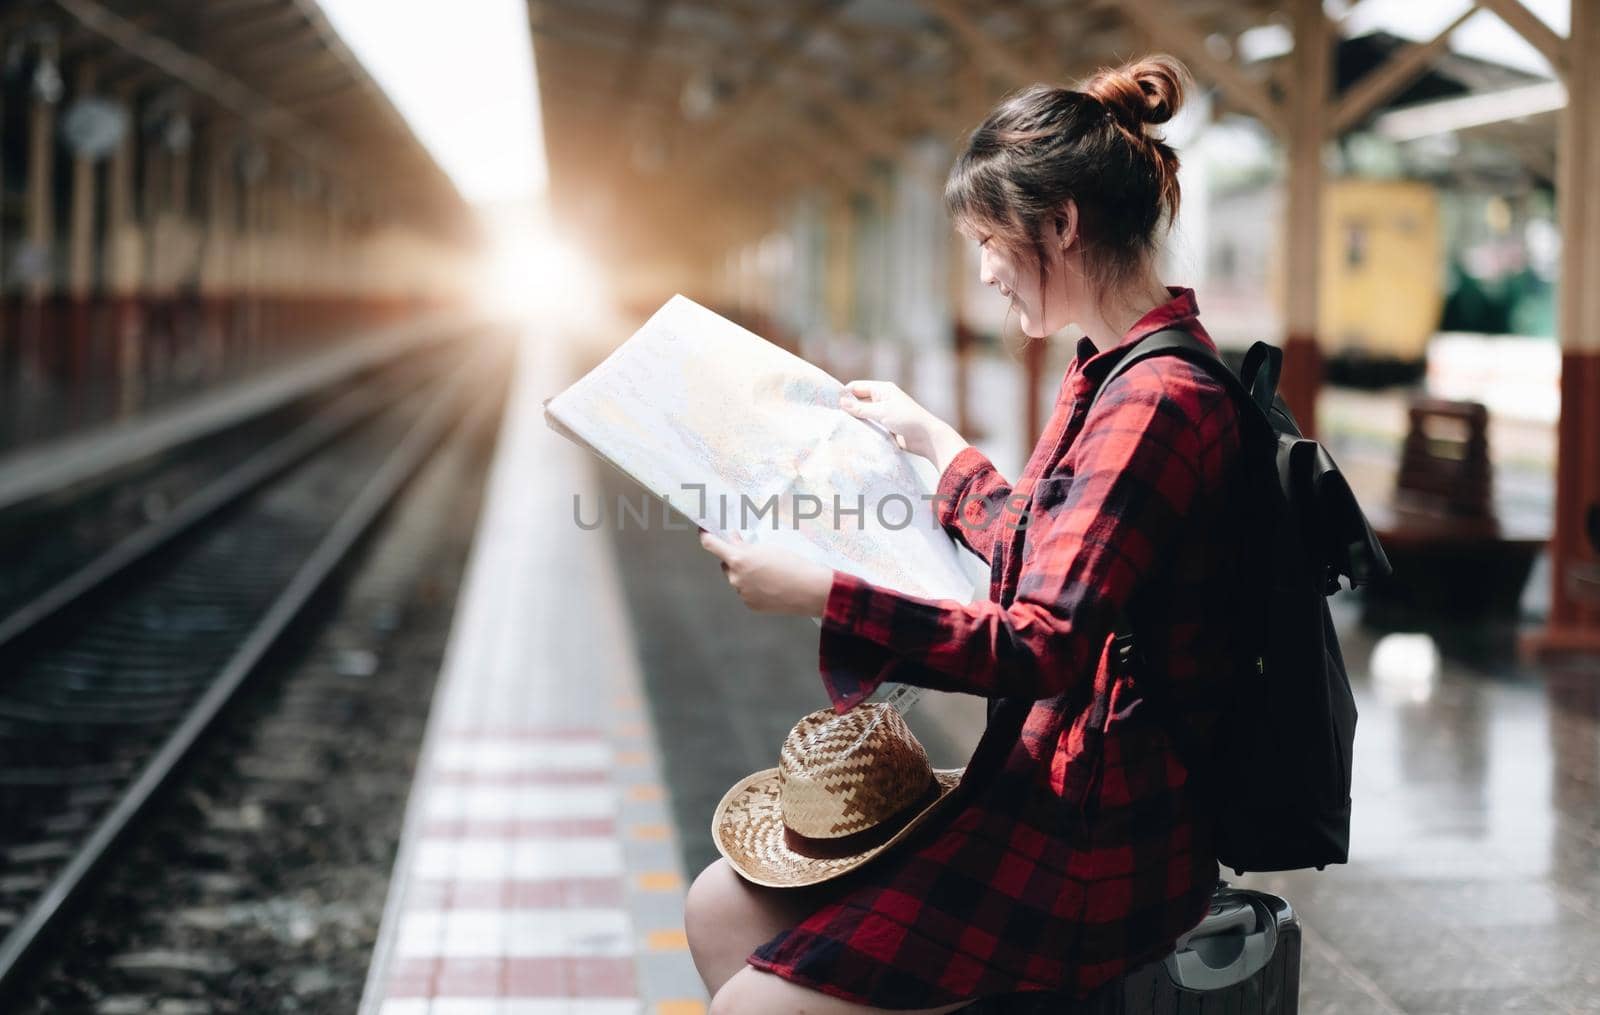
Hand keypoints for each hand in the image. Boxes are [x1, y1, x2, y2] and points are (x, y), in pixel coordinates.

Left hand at [698, 528, 832, 615]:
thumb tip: (733, 541)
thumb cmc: (791, 564)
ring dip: (745, 574)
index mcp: (738, 559)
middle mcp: (735, 577)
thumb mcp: (767, 548)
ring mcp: (742, 593)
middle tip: (751, 555)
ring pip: (736, 580)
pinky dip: (753, 588)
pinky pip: (746, 592)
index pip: (711, 545)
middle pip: (726, 564)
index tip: (703, 532)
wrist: (808, 589)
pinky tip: (769, 585)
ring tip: (768, 573)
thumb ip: (745, 546)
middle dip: (734, 559)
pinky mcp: (750, 605)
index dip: (705, 536)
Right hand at [838, 380, 967, 470]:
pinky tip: (851, 433)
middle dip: (847, 407)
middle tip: (831, 416)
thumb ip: (861, 408)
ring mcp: (883, 413)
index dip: (844, 394)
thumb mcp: (882, 412)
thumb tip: (841, 402)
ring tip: (838, 426)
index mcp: (882, 389)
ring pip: (863, 414)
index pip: (857, 387)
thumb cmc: (907, 419)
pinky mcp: (885, 426)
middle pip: (859, 400)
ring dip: (854, 419)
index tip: (830, 403)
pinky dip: (862, 428)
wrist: (926, 438)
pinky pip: (869, 425)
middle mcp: (882, 399)